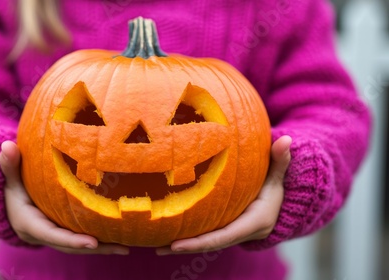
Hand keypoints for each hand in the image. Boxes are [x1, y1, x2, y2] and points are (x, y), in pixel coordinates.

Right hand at [0, 140, 128, 254]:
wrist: (6, 204)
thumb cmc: (10, 189)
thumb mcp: (9, 177)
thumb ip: (9, 164)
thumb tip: (7, 146)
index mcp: (30, 225)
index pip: (53, 235)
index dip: (72, 240)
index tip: (93, 242)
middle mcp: (44, 235)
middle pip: (71, 246)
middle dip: (96, 249)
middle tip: (121, 248)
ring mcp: (54, 236)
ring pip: (78, 247)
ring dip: (103, 248)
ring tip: (126, 247)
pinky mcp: (62, 233)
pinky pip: (81, 240)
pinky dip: (100, 242)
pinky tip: (120, 240)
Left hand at [156, 135, 291, 254]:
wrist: (282, 207)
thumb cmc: (276, 188)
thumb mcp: (278, 176)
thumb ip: (280, 161)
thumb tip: (287, 139)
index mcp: (253, 223)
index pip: (223, 237)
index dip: (200, 242)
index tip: (177, 244)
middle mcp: (241, 234)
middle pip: (210, 245)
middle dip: (185, 248)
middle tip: (158, 248)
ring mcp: (232, 235)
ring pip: (205, 244)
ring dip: (181, 246)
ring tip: (155, 247)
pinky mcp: (224, 231)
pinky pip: (205, 237)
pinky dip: (188, 239)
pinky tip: (166, 237)